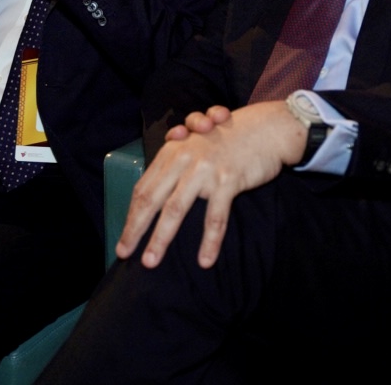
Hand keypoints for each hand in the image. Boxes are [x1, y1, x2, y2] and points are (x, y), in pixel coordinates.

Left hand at [116, 101, 305, 270]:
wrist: (266, 128)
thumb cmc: (229, 138)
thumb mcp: (196, 144)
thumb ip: (176, 163)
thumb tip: (158, 195)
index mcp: (172, 152)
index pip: (144, 188)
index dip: (131, 214)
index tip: (124, 237)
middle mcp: (184, 159)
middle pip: (152, 199)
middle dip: (136, 229)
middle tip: (124, 253)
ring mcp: (205, 170)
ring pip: (176, 209)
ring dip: (161, 239)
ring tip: (151, 262)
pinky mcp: (228, 180)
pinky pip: (215, 216)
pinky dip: (209, 242)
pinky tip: (204, 261)